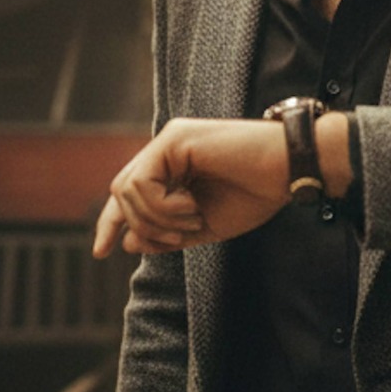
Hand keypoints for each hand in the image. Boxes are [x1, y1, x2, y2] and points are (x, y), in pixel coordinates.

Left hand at [93, 118, 289, 256]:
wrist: (288, 171)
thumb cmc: (256, 194)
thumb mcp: (204, 225)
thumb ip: (166, 234)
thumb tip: (127, 242)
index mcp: (173, 166)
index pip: (127, 194)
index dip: (110, 223)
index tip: (102, 253)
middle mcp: (166, 148)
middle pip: (121, 193)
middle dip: (138, 226)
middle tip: (179, 238)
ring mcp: (169, 140)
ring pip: (128, 191)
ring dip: (157, 220)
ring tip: (192, 221)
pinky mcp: (174, 138)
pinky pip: (143, 184)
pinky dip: (163, 208)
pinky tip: (191, 209)